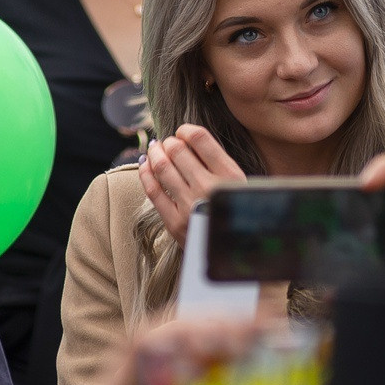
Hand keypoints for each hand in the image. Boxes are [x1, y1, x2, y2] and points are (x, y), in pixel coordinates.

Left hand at [139, 125, 244, 247]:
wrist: (235, 254)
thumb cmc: (236, 212)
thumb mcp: (240, 185)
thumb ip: (219, 163)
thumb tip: (187, 138)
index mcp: (230, 175)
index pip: (200, 138)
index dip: (186, 130)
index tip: (182, 132)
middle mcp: (209, 187)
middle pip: (177, 150)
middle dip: (168, 142)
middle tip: (167, 143)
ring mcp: (190, 205)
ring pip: (161, 166)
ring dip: (154, 153)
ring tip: (155, 150)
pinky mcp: (174, 222)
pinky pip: (153, 190)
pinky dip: (145, 173)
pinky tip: (145, 165)